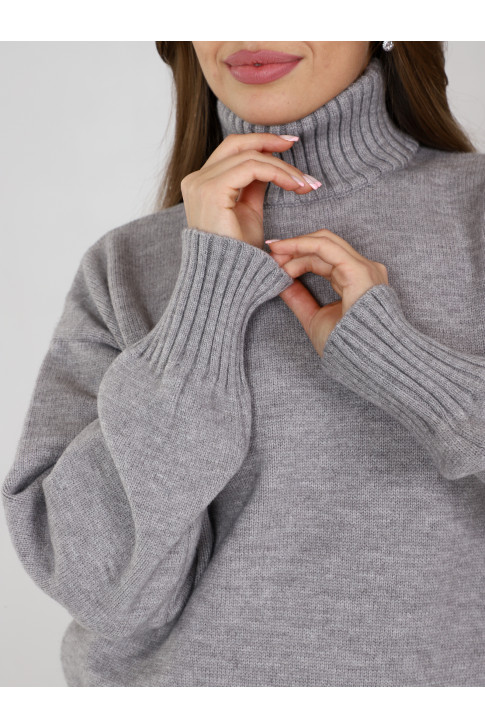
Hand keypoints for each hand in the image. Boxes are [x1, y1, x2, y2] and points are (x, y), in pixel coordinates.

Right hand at [180, 133, 320, 248]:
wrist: (228, 278)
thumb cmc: (238, 254)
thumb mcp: (248, 212)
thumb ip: (253, 186)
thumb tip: (269, 163)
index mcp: (202, 184)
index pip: (231, 151)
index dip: (260, 144)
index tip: (287, 146)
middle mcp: (196, 180)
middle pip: (236, 143)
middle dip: (269, 141)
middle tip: (295, 144)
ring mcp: (201, 184)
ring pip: (249, 156)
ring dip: (282, 167)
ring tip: (304, 182)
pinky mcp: (212, 190)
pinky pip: (252, 168)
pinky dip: (277, 173)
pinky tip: (294, 185)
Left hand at [267, 228, 388, 357]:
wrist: (365, 361)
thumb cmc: (347, 347)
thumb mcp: (315, 317)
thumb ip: (300, 300)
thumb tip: (282, 284)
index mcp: (356, 280)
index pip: (323, 259)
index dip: (298, 257)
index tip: (274, 262)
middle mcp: (363, 269)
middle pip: (323, 246)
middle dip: (294, 247)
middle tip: (270, 253)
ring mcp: (364, 268)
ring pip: (323, 242)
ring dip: (295, 246)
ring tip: (273, 253)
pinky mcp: (358, 270)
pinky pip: (326, 248)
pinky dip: (302, 245)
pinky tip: (284, 251)